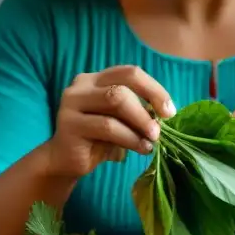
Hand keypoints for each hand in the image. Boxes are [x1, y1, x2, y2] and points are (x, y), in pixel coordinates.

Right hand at [47, 65, 175, 178]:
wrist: (65, 161)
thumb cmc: (98, 139)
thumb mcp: (121, 120)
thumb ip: (137, 110)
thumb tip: (165, 112)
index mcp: (95, 79)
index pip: (129, 73)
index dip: (153, 89)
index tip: (169, 111)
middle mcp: (81, 86)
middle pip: (123, 85)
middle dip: (148, 106)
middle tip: (160, 129)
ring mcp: (72, 104)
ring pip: (116, 101)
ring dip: (140, 122)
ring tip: (151, 140)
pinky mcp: (69, 125)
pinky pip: (108, 126)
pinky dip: (130, 138)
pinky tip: (140, 148)